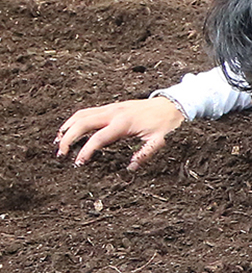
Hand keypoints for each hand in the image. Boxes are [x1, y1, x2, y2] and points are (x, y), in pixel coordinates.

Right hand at [56, 96, 184, 171]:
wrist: (173, 104)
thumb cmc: (167, 123)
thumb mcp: (160, 141)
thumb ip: (145, 154)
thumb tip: (131, 169)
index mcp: (124, 123)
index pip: (98, 138)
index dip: (86, 151)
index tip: (78, 163)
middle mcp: (114, 113)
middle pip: (83, 123)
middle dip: (68, 138)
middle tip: (60, 154)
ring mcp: (111, 108)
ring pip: (82, 114)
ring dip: (68, 127)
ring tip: (58, 142)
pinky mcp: (112, 107)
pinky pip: (88, 111)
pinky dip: (75, 120)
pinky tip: (70, 130)